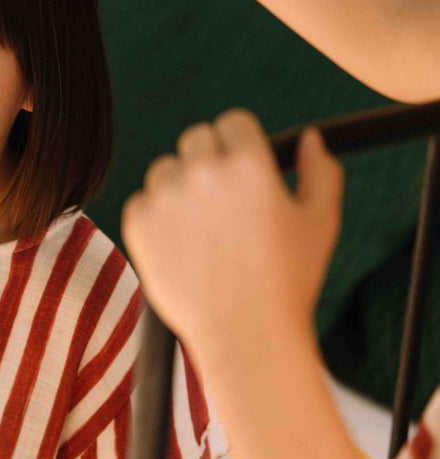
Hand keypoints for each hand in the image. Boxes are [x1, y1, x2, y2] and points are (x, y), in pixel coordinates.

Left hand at [121, 110, 343, 356]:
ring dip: (180, 188)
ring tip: (205, 233)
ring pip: (166, 169)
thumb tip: (307, 138)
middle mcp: (203, 172)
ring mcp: (166, 197)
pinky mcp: (138, 223)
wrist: (246, 337)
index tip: (243, 173)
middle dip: (210, 162)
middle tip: (225, 206)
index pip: (233, 121)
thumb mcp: (321, 223)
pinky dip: (157, 218)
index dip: (240, 146)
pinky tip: (183, 248)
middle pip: (196, 139)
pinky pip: (142, 201)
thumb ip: (320, 172)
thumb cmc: (289, 282)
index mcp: (249, 163)